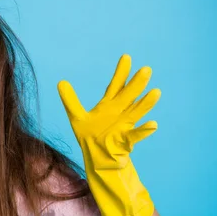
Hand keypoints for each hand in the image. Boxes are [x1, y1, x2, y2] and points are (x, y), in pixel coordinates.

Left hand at [57, 54, 160, 168]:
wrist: (98, 159)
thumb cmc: (90, 136)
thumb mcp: (76, 117)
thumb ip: (70, 100)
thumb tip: (60, 82)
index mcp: (109, 105)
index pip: (116, 86)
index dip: (121, 73)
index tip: (126, 57)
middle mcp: (120, 113)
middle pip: (128, 96)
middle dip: (136, 84)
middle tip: (146, 69)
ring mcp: (124, 126)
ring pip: (136, 112)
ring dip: (146, 104)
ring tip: (156, 92)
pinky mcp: (125, 141)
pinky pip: (135, 136)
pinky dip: (144, 131)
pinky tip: (153, 125)